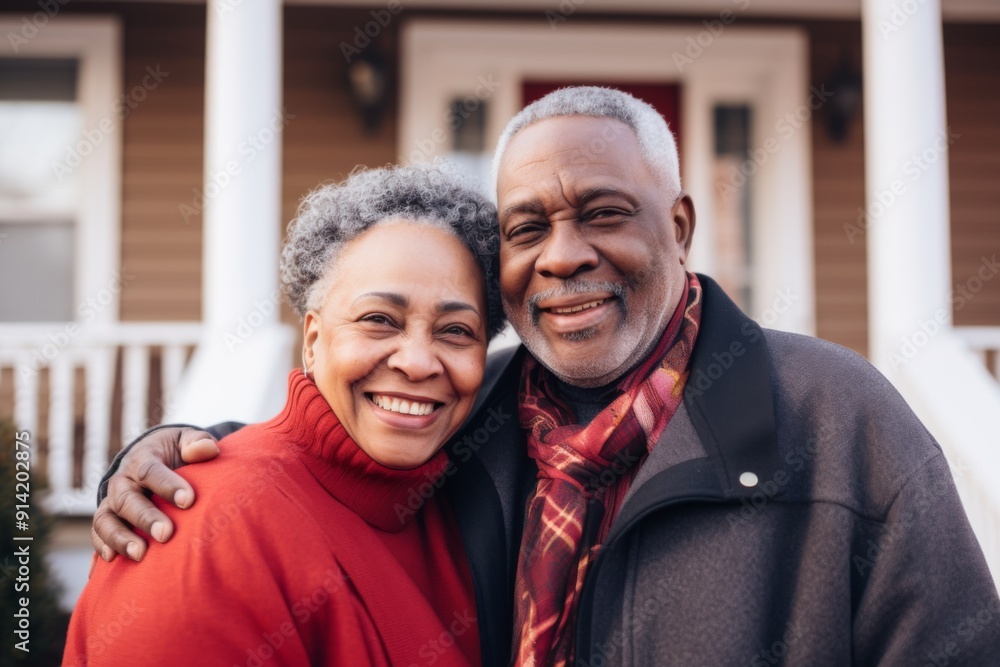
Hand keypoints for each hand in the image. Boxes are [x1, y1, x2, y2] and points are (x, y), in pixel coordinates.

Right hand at [91, 428, 218, 561]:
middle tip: (166, 534)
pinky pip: (98, 535)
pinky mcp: (108, 521)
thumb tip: (206, 450)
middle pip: (127, 500)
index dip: (168, 485)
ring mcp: (112, 503)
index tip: (189, 501)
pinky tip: (110, 563)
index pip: (151, 471)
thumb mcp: (186, 440)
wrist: (151, 460)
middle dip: (146, 518)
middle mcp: (122, 482)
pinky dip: (102, 548)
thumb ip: (197, 442)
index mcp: (142, 459)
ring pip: (106, 520)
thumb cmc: (175, 452)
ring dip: (120, 538)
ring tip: (140, 555)